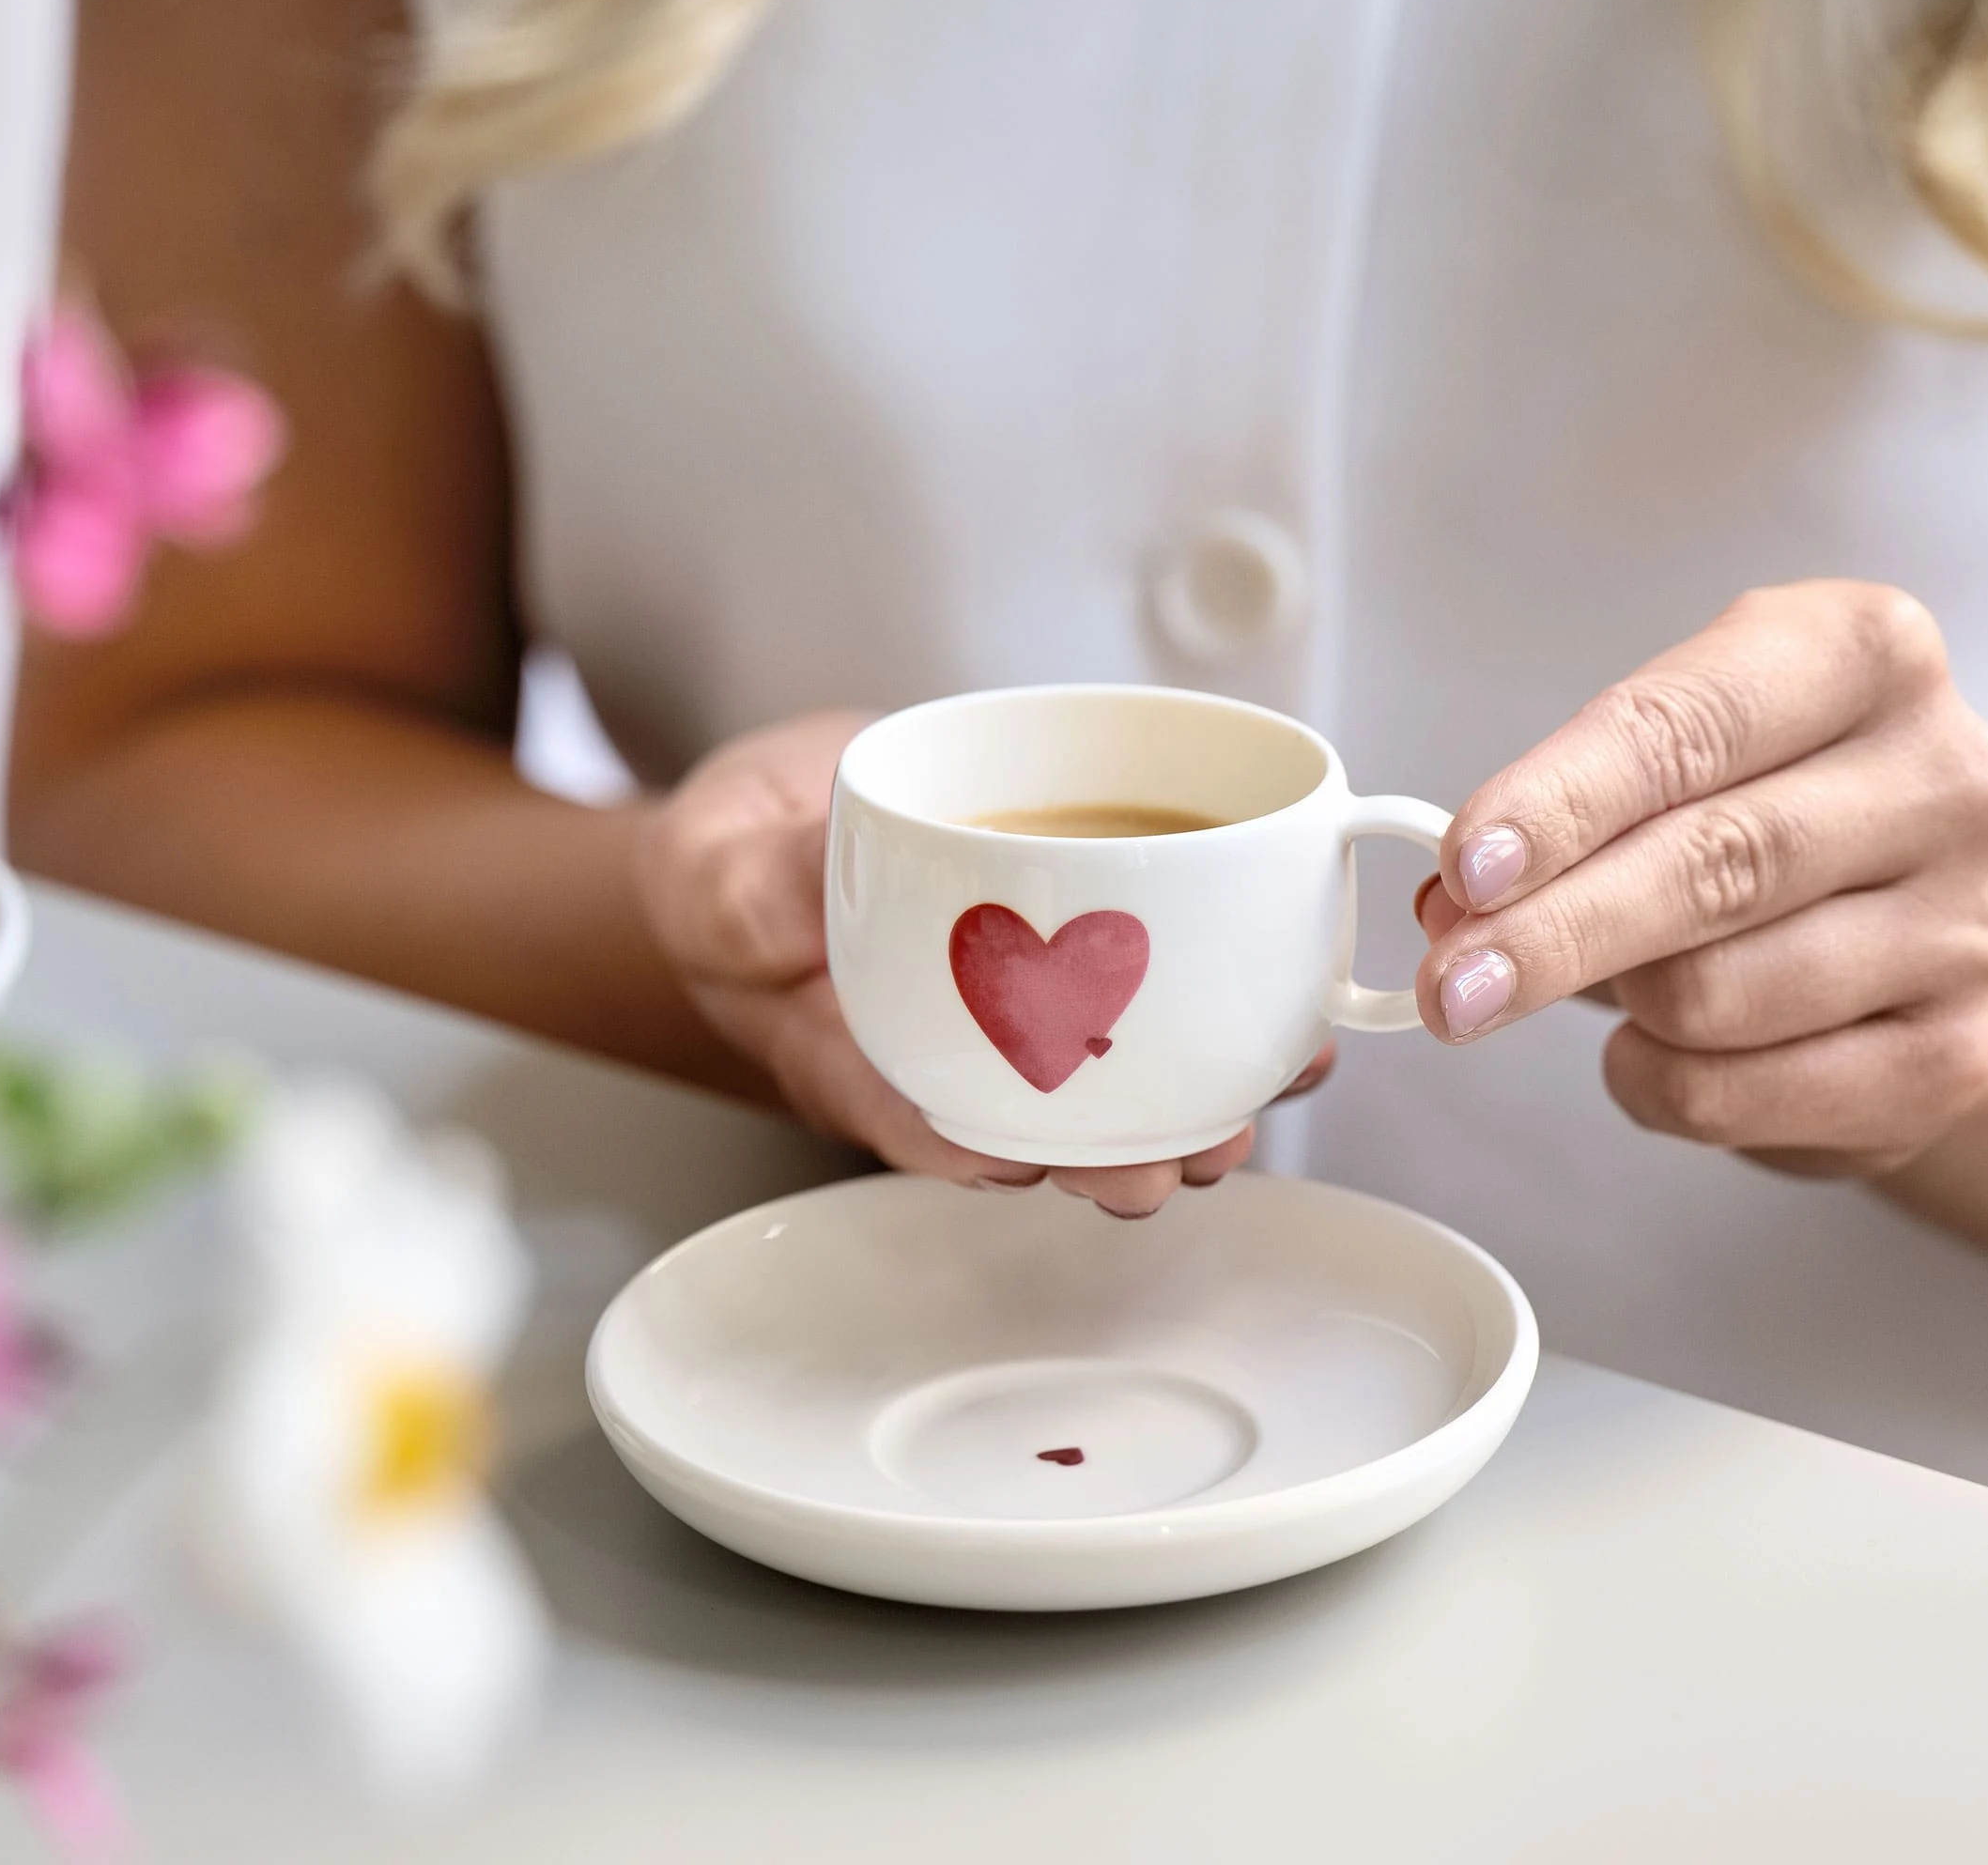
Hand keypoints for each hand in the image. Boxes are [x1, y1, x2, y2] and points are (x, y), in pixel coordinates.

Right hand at [634, 711, 1312, 1214]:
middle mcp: (942, 1055)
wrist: (775, 822)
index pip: (914, 1120)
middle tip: (1181, 1157)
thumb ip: (748, 891)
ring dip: (1184, 1106)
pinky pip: (1140, 1006)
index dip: (976, 1152)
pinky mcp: (1062, 967)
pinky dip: (1210, 1014)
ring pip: (1104, 1089)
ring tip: (1254, 1103)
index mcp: (849, 1053)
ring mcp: (1006, 1022)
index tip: (1029, 1164)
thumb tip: (803, 888)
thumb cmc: (734, 869)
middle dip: (1114, 1157)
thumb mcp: (711, 869)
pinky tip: (1276, 1016)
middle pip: (1034, 1133)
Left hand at [1415, 582, 1987, 1176]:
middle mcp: (1944, 779)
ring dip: (1622, 1008)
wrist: (1926, 912)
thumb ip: (1563, 816)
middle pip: (1713, 866)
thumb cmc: (1771, 806)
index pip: (1687, 731)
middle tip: (1449, 987)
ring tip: (1614, 989)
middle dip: (1555, 934)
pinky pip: (1742, 1095)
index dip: (1562, 805)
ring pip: (1718, 995)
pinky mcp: (1950, 1057)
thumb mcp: (1673, 758)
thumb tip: (1449, 908)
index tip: (1465, 869)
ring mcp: (1967, 926)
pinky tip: (1657, 1050)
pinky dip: (1658, 1084)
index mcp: (1866, 654)